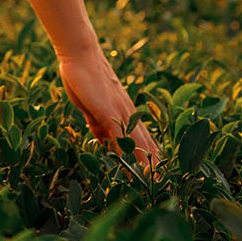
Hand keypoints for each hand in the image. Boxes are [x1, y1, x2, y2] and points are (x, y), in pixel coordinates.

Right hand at [59, 46, 160, 170]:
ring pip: (139, 144)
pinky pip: (123, 137)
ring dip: (147, 164)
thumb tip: (102, 138)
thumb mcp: (89, 105)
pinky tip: (136, 166)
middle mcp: (128, 114)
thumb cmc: (82, 76)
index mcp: (124, 112)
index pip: (141, 139)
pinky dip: (131, 153)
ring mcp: (121, 113)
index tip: (155, 173)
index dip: (148, 156)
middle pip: (146, 144)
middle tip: (160, 184)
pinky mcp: (109, 112)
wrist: (81, 55)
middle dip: (153, 165)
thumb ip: (97, 122)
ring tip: (154, 182)